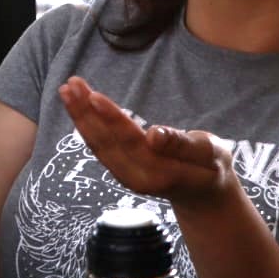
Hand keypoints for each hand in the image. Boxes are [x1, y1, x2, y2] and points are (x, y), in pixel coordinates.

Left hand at [58, 76, 233, 208]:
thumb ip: (183, 145)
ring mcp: (125, 175)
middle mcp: (137, 176)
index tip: (94, 97)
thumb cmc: (210, 166)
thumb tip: (155, 135)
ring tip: (67, 89)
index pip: (131, 141)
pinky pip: (98, 146)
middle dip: (86, 112)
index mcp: (161, 172)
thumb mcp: (210, 155)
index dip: (112, 118)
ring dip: (80, 116)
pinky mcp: (119, 169)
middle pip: (107, 142)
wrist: (203, 194)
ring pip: (98, 144)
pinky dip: (85, 124)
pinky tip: (75, 105)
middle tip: (72, 83)